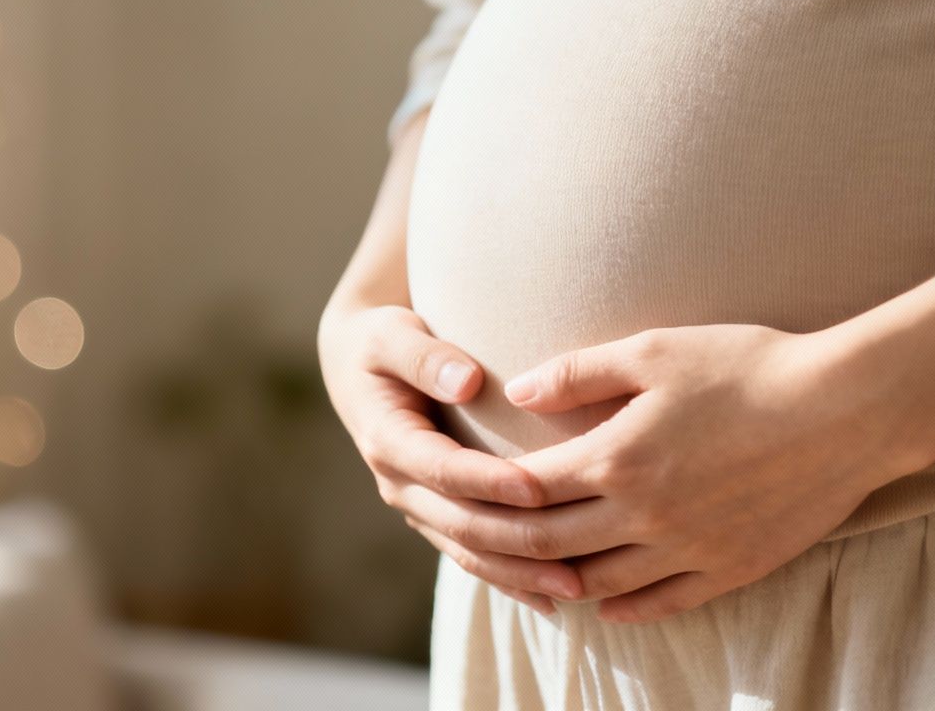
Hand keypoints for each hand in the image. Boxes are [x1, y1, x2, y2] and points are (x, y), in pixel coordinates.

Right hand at [317, 301, 584, 613]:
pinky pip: (472, 557)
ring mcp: (417, 506)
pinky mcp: (434, 517)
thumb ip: (426, 357)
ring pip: (468, 552)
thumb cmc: (382, 341)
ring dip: (519, 574)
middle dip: (517, 543)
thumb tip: (466, 381)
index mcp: (388, 440)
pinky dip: (510, 579)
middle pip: (461, 523)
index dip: (489, 482)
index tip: (538, 487)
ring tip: (575, 588)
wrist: (358, 366)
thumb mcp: (392, 334)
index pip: (444, 469)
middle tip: (576, 555)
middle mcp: (399, 483)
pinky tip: (552, 599)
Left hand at [497, 323, 932, 623]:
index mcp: (616, 459)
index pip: (525, 491)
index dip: (485, 493)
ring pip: (598, 584)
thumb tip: (516, 390)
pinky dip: (622, 607)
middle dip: (503, 544)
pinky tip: (605, 601)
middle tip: (476, 539)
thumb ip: (580, 373)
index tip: (463, 486)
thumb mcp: (656, 351)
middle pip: (548, 547)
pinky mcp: (729, 568)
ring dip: (557, 581)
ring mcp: (687, 550)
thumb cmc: (749, 366)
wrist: (845, 409)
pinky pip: (661, 604)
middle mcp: (643, 516)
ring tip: (534, 570)